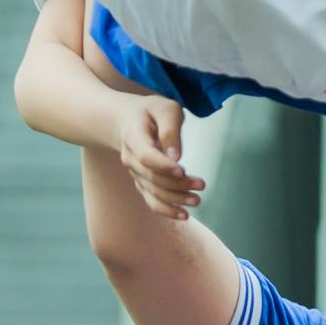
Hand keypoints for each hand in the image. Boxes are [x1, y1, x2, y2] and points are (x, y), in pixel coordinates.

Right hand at [116, 96, 203, 219]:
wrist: (124, 120)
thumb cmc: (150, 111)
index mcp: (133, 136)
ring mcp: (134, 172)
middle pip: (152, 177)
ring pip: (153, 191)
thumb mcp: (164, 109)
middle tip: (201, 185)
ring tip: (197, 200)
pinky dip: (166, 210)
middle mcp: (130, 158)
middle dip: (177, 184)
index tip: (183, 170)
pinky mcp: (141, 181)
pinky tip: (184, 216)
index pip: (146, 156)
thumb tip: (176, 157)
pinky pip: (151, 200)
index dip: (163, 165)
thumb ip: (170, 129)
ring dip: (175, 199)